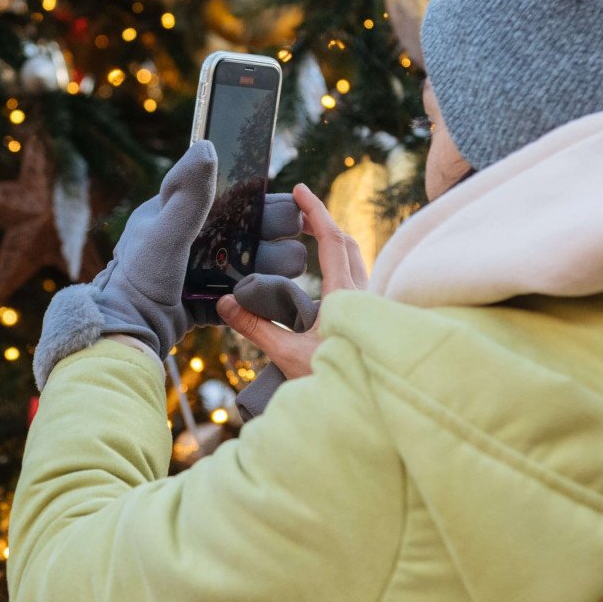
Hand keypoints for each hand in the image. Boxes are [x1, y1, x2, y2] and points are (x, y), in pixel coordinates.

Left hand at [32, 143, 306, 388]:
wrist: (128, 331)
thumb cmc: (139, 276)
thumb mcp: (164, 230)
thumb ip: (188, 192)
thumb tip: (207, 145)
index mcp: (199, 210)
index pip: (254, 198)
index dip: (274, 208)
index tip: (282, 223)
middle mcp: (214, 235)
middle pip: (273, 233)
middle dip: (276, 247)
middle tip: (261, 260)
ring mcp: (220, 269)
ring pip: (273, 267)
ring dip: (269, 276)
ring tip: (247, 286)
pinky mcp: (223, 299)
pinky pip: (258, 296)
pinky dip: (258, 301)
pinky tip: (244, 302)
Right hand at [218, 183, 366, 382]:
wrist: (377, 412)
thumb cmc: (338, 383)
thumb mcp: (290, 356)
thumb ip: (257, 328)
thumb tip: (225, 302)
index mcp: (347, 296)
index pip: (332, 241)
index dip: (315, 212)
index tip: (300, 190)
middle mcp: (365, 296)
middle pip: (348, 245)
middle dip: (324, 224)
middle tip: (300, 213)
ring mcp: (373, 308)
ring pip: (357, 263)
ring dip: (335, 244)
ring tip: (311, 239)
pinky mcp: (373, 320)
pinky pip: (359, 281)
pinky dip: (341, 266)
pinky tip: (327, 281)